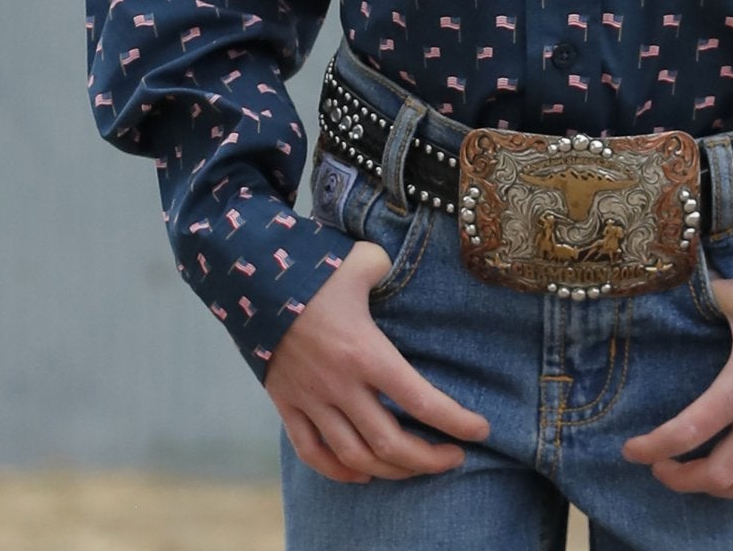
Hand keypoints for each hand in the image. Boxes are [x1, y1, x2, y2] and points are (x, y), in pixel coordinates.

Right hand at [265, 240, 489, 482]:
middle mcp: (340, 384)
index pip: (419, 398)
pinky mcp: (287, 404)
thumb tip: (398, 269)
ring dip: (391, 470)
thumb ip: (388, 267)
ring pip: (355, 456)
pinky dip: (339, 470)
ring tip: (416, 467)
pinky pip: (312, 452)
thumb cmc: (313, 267)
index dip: (455, 420)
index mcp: (365, 351)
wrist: (251, 279)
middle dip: (428, 459)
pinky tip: (363, 472)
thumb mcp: (361, 259)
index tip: (481, 430)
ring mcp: (311, 399)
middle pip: (390, 442)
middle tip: (455, 458)